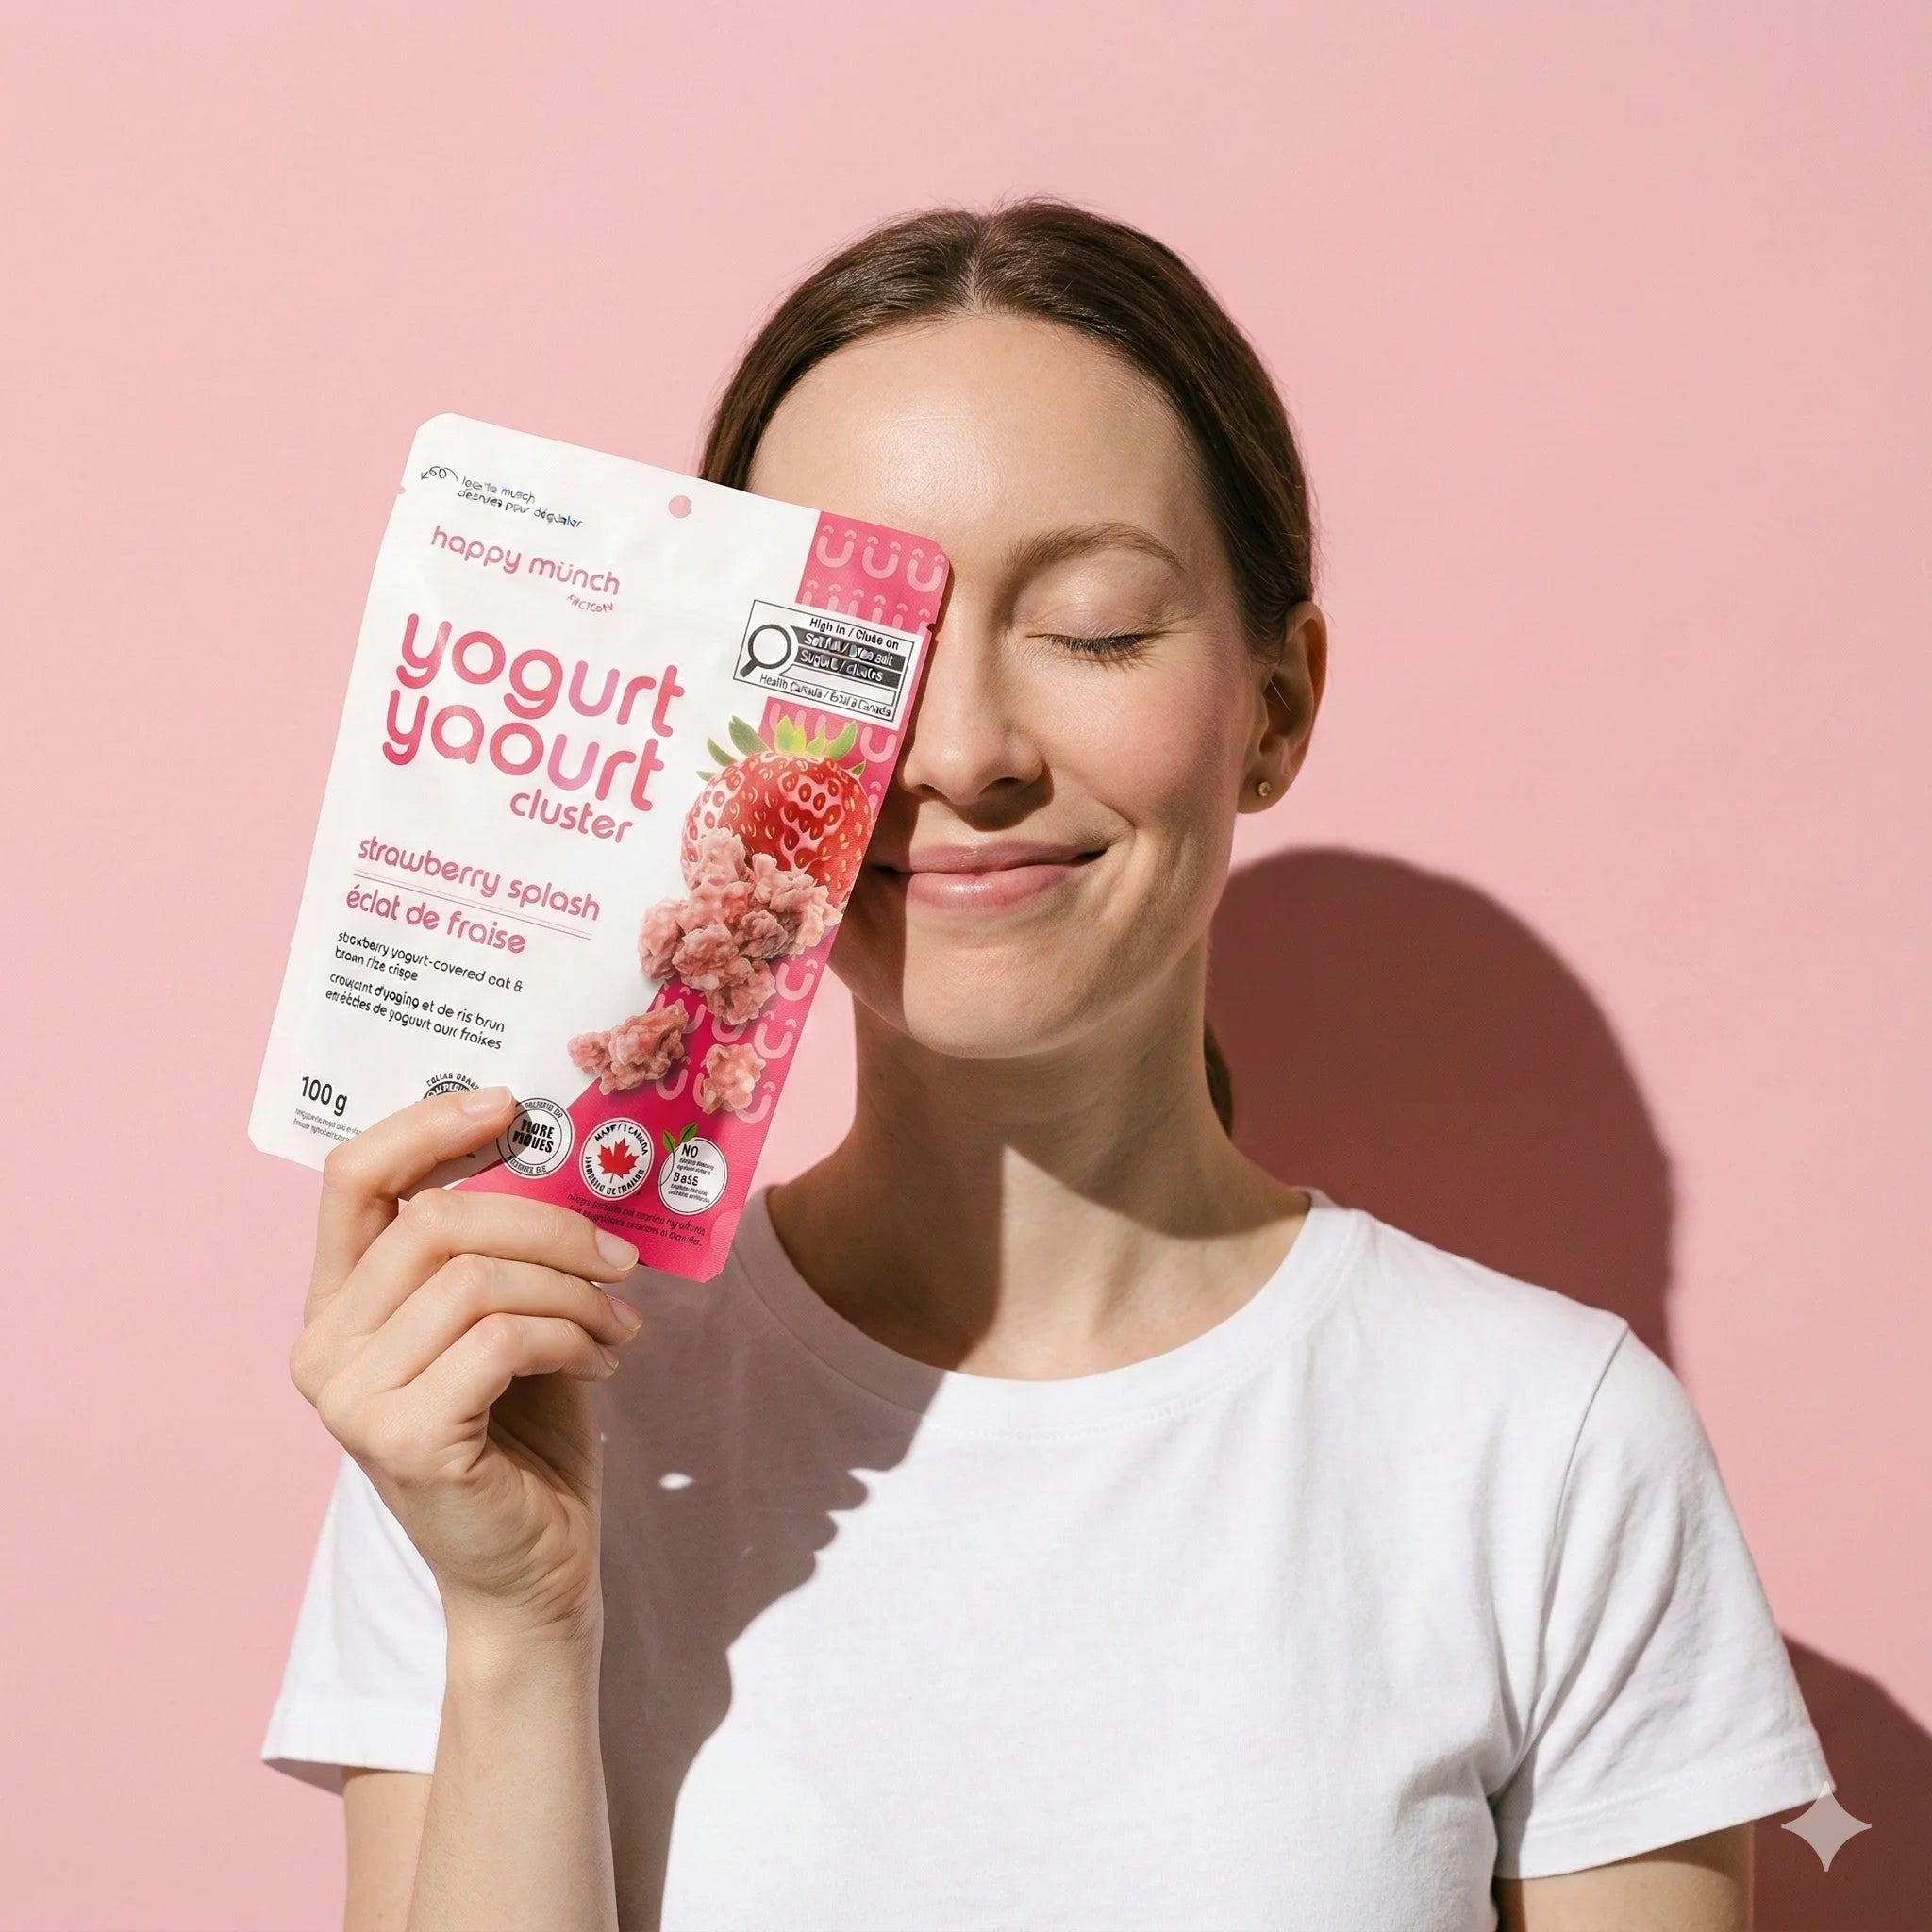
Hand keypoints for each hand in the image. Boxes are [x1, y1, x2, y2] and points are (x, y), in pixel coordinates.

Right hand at [288, 1087, 644, 1647]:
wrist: (533, 1569)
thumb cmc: (525, 1435)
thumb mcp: (509, 1316)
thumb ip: (500, 1248)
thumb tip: (556, 1147)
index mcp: (339, 1303)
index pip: (352, 1178)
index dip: (427, 1126)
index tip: (508, 1104)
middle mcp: (323, 1346)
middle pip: (433, 1223)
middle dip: (548, 1225)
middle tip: (618, 1257)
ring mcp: (351, 1398)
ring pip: (475, 1280)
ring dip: (573, 1291)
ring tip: (619, 1321)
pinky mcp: (401, 1439)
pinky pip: (500, 1340)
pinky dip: (570, 1337)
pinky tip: (602, 1361)